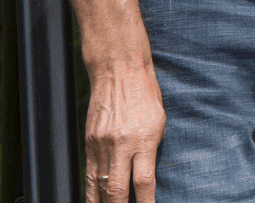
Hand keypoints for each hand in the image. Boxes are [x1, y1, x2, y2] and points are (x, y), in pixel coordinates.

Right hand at [83, 60, 164, 201]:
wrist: (119, 71)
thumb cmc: (145, 94)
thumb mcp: (159, 123)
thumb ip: (150, 151)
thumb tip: (146, 178)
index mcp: (144, 139)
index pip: (144, 181)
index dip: (146, 202)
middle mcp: (121, 145)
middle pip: (117, 190)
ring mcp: (101, 144)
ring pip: (100, 185)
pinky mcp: (89, 142)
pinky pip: (89, 173)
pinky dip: (91, 191)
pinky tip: (94, 201)